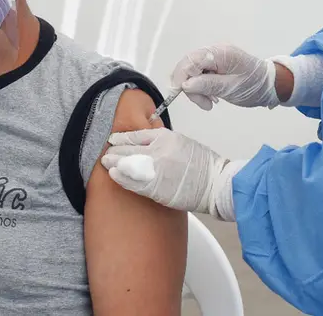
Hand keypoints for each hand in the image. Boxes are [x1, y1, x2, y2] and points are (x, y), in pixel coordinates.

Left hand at [101, 128, 242, 219]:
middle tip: (106, 153)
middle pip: (129, 149)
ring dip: (114, 164)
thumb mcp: (183, 142)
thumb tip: (147, 144)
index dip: (122, 138)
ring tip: (106, 163)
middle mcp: (158, 151)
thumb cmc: (204, 165)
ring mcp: (156, 169)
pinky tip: (114, 176)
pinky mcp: (156, 187)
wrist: (216, 183)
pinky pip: (133, 182)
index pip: (137, 135)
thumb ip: (164, 142)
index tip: (114, 140)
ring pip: (127, 164)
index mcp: (166, 137)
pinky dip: (121, 178)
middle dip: (115, 151)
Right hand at [171, 45, 278, 110]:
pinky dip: (201, 87)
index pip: (191, 61)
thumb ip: (208, 85)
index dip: (181, 77)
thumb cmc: (254, 86)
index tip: (180, 94)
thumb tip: (185, 85)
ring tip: (211, 102)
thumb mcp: (231, 89)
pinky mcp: (215, 64)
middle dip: (190, 86)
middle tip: (204, 104)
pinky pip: (200, 74)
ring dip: (196, 89)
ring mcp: (215, 57)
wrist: (270, 85)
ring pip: (192, 71)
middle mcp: (215, 51)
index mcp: (220, 53)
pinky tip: (212, 96)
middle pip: (189, 65)